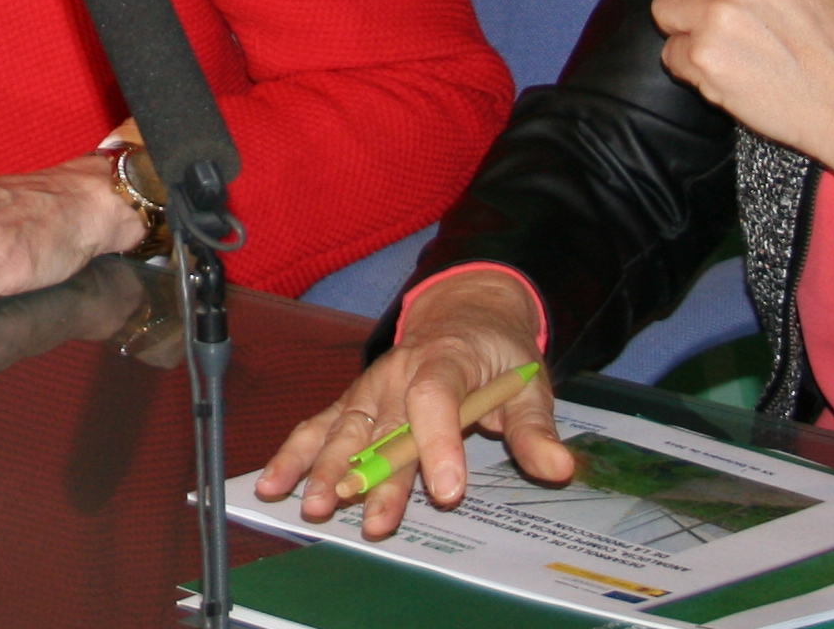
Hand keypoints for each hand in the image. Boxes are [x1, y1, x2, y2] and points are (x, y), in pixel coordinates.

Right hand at [255, 269, 569, 538]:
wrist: (463, 313)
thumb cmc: (497, 354)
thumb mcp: (529, 384)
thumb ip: (536, 429)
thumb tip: (559, 468)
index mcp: (445, 360)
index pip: (436, 399)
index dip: (439, 444)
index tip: (448, 491)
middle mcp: (398, 372)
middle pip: (383, 426)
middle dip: (373, 476)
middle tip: (370, 520)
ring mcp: (371, 387)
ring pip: (343, 429)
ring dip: (325, 468)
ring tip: (312, 506)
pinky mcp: (354, 401)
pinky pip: (320, 426)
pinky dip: (295, 454)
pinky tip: (274, 483)